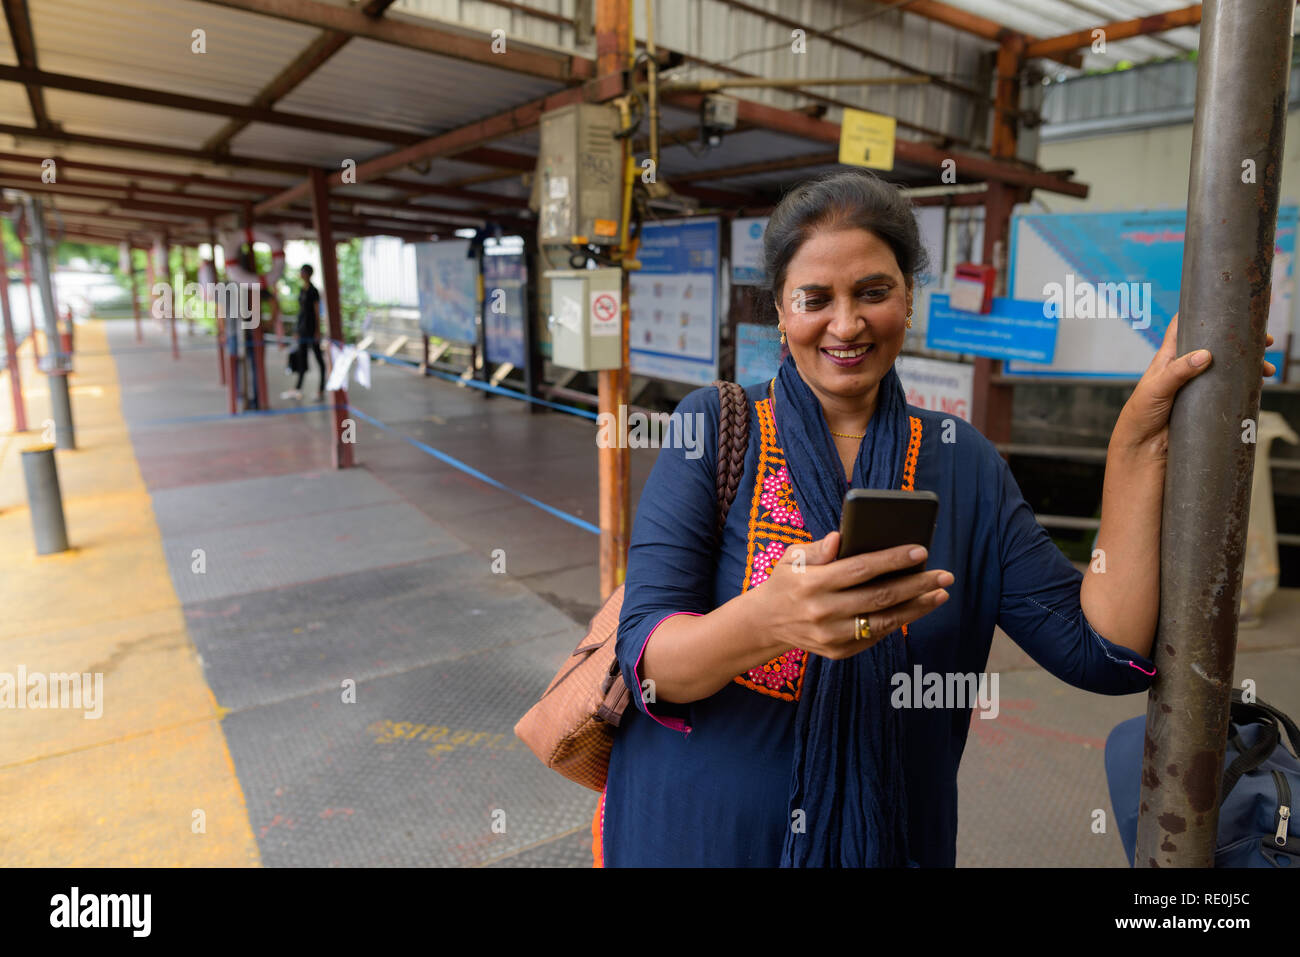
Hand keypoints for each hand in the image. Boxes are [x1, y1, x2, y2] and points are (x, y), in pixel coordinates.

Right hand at [758, 531, 952, 659]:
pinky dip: (899, 622)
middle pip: (879, 597)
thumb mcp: (791, 558)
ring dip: (917, 608)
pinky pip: (875, 636)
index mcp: (812, 583)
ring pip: (884, 621)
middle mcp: (823, 611)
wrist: (765, 624)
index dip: (892, 559)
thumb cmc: (786, 582)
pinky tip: (917, 608)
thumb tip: (840, 537)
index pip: (860, 568)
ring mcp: (831, 635)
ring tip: (940, 593)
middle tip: (944, 575)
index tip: (921, 550)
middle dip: (917, 584)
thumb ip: (816, 548)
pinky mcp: (838, 652)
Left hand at [1114, 313, 1275, 457]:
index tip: (1226, 308)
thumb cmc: (1140, 413)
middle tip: (1265, 342)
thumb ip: (1178, 371)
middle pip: (1215, 348)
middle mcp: (1184, 368)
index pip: (1183, 328)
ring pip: (1225, 370)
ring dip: (1247, 367)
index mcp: (1169, 358)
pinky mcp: (1204, 404)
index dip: (1202, 315)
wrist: (1142, 447)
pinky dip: (1243, 386)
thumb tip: (1204, 355)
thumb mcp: (1156, 388)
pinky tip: (1257, 386)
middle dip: (1239, 343)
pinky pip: (1227, 391)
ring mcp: (1196, 386)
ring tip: (1265, 369)